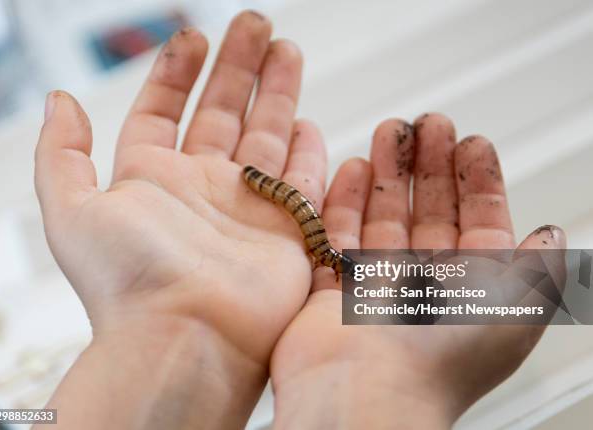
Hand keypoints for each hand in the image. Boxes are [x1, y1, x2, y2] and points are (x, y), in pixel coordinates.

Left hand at [34, 12, 326, 428]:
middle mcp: (201, 189)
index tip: (192, 36)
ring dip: (276, 93)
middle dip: (238, 66)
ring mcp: (247, 207)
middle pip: (221, 113)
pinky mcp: (287, 229)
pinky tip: (311, 121)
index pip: (163, 112)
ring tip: (286, 50)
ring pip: (265, 135)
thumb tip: (61, 101)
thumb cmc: (130, 282)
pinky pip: (301, 180)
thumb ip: (62, 153)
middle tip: (256, 25)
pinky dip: (308, 151)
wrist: (187, 337)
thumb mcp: (71, 210)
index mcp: (153, 180)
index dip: (176, 72)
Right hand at [270, 114, 565, 428]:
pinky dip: (344, 201)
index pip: (478, 221)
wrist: (364, 395)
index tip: (470, 142)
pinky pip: (337, 234)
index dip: (477, 180)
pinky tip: (351, 170)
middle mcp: (424, 286)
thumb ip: (540, 267)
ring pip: (383, 216)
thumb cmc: (441, 360)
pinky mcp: (331, 287)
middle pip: (428, 210)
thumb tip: (554, 234)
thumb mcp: (517, 308)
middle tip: (428, 123)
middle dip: (429, 163)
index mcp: (470, 290)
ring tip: (388, 132)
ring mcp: (377, 285)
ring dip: (387, 172)